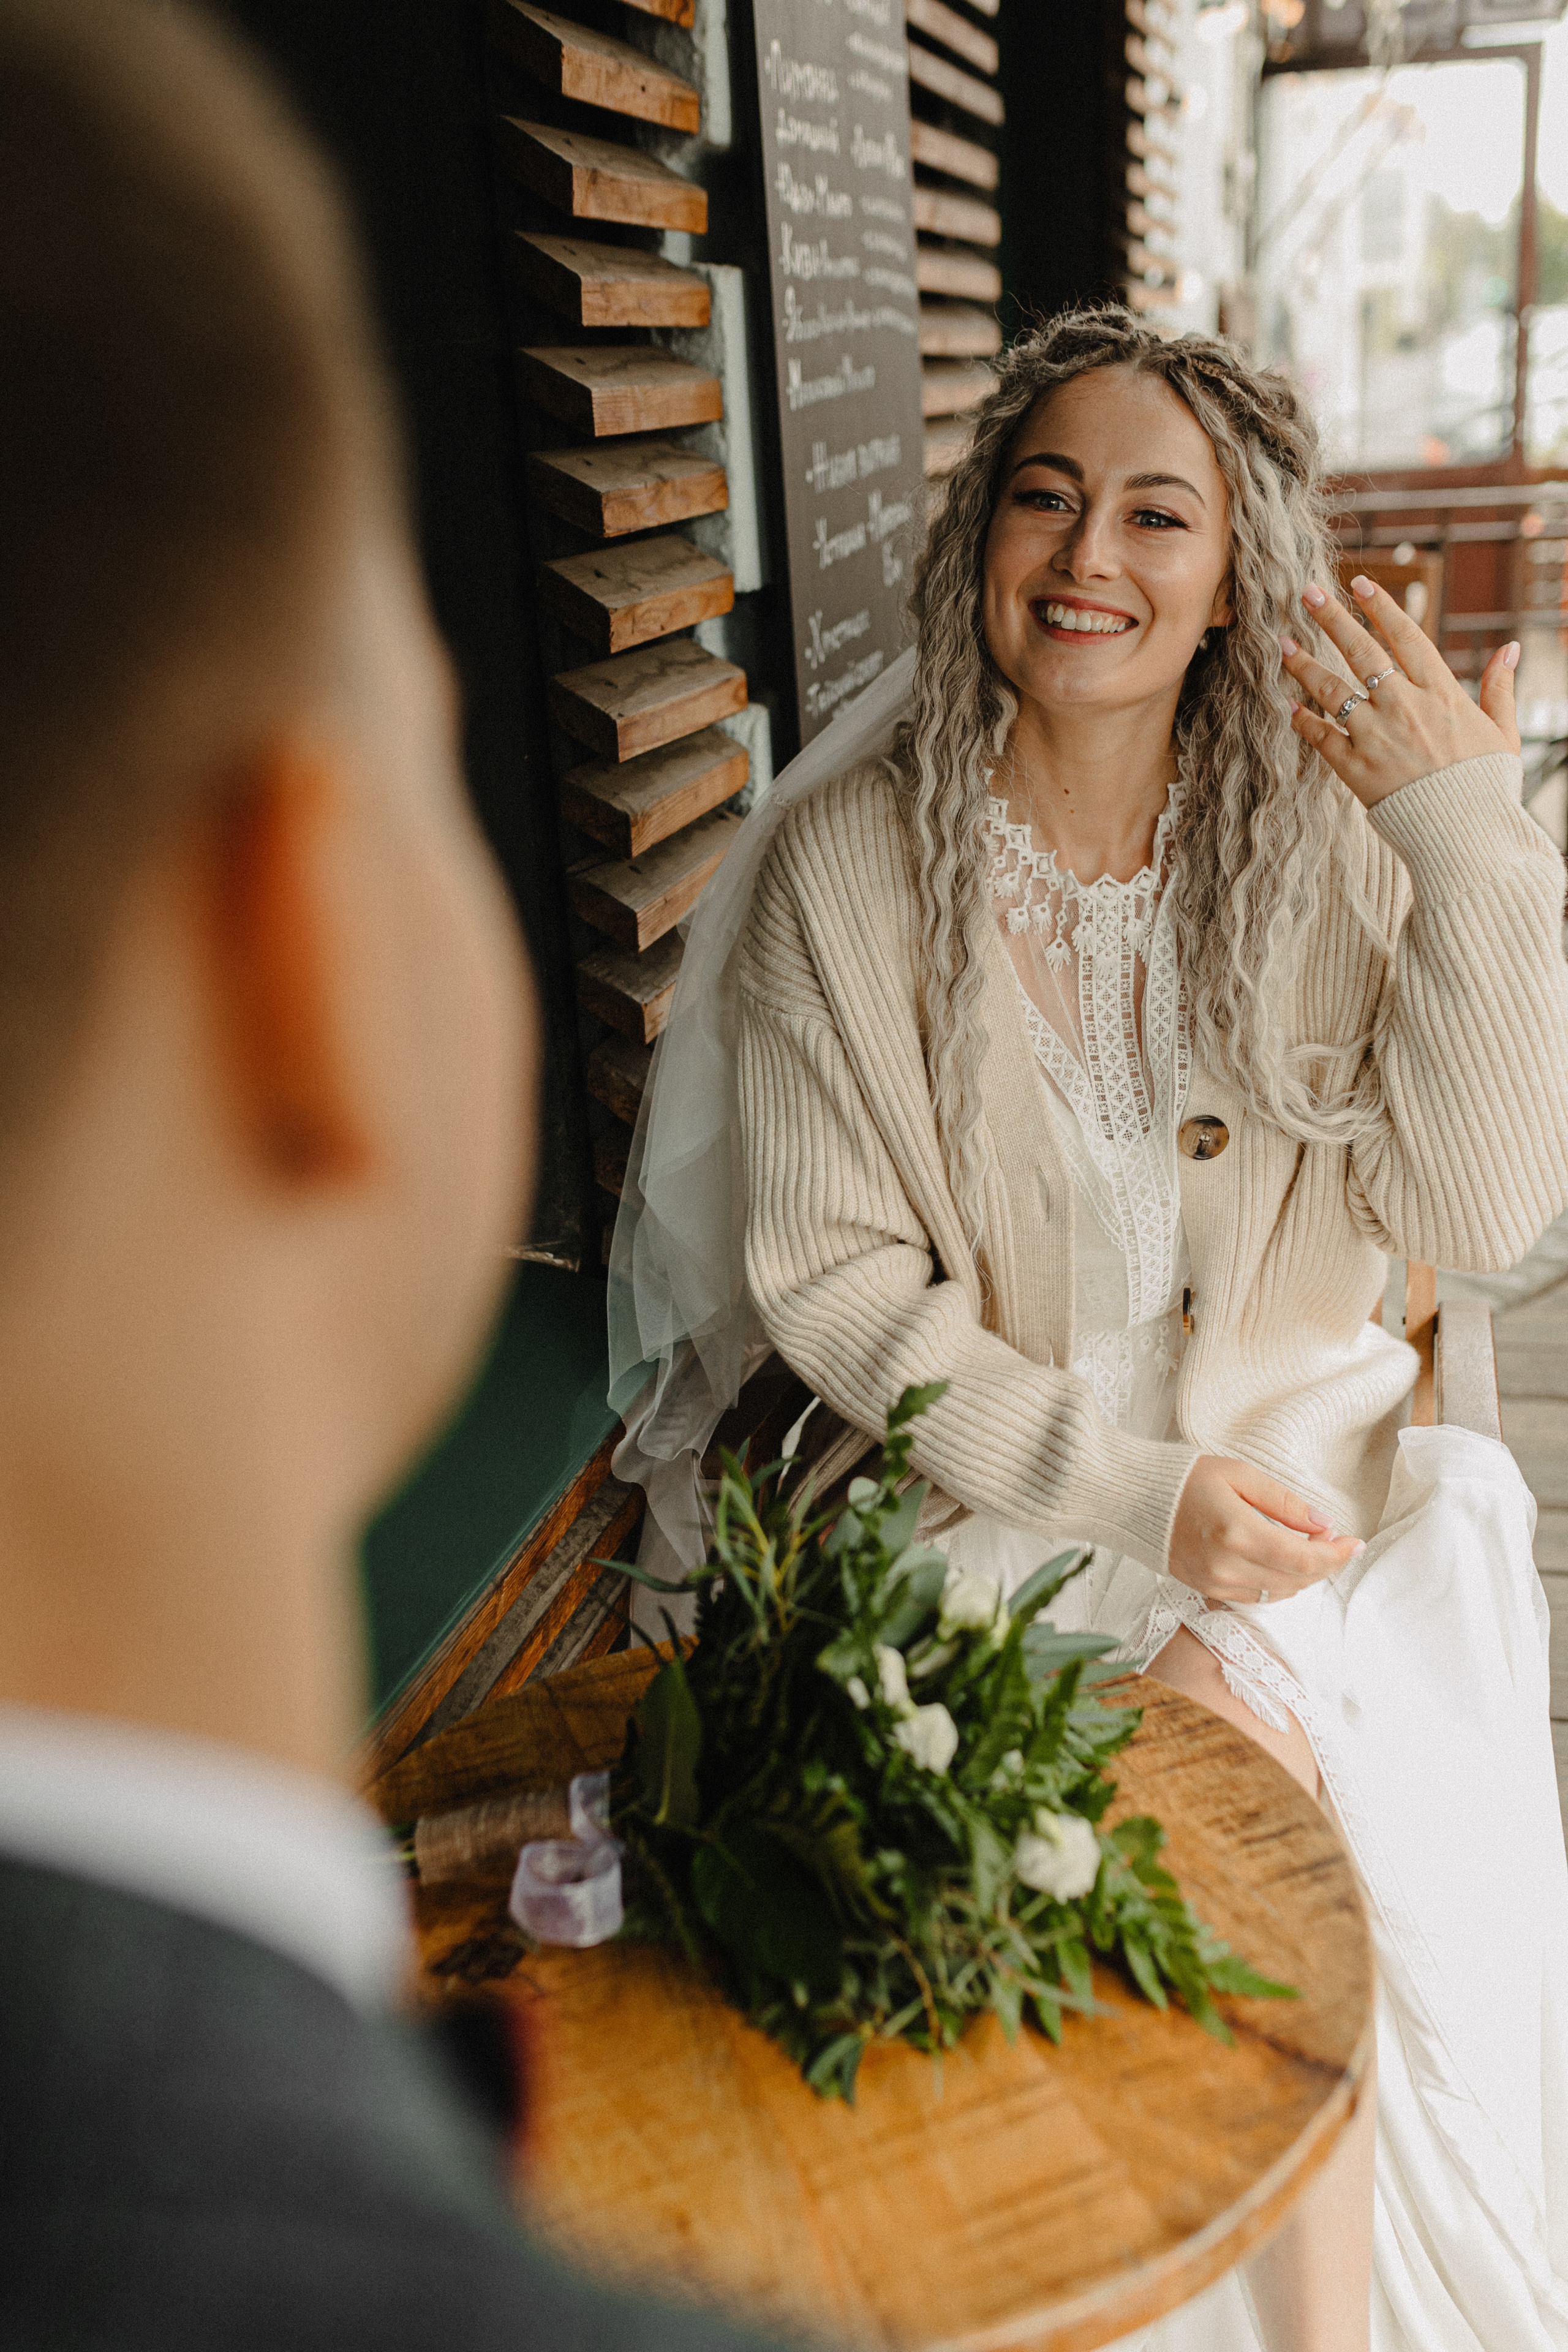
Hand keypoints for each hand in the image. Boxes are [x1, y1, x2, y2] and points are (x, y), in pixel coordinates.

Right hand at [1169, 1455, 1363, 1604]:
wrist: (1134, 1499)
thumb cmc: (1185, 1479)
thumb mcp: (1240, 1475)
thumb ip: (1284, 1502)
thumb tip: (1323, 1523)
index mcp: (1238, 1533)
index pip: (1302, 1558)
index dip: (1335, 1554)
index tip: (1354, 1542)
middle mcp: (1228, 1565)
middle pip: (1296, 1579)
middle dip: (1325, 1564)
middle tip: (1337, 1542)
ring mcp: (1216, 1582)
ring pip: (1279, 1593)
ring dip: (1303, 1575)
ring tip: (1310, 1549)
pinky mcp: (1207, 1589)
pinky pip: (1256, 1596)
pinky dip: (1278, 1583)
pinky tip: (1281, 1562)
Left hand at [1280, 573, 1519, 808]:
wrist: (1464, 836)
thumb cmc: (1486, 786)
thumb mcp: (1503, 733)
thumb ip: (1500, 688)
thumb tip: (1511, 649)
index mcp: (1440, 692)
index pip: (1406, 636)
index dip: (1381, 607)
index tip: (1360, 583)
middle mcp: (1404, 706)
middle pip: (1362, 651)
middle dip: (1332, 618)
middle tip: (1307, 593)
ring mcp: (1376, 736)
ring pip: (1332, 689)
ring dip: (1305, 664)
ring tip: (1284, 643)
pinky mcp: (1354, 768)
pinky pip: (1321, 736)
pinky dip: (1301, 720)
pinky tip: (1286, 704)